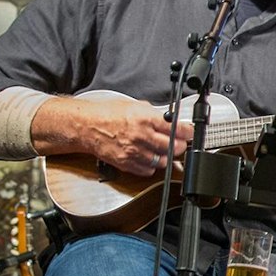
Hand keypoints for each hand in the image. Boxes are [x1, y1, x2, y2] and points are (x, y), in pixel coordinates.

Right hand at [45, 91, 189, 176]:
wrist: (86, 126)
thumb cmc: (107, 114)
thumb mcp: (135, 105)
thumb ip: (155, 114)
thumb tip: (172, 119)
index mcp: (145, 119)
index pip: (178, 129)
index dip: (188, 132)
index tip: (189, 133)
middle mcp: (142, 136)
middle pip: (174, 148)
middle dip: (180, 146)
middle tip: (178, 143)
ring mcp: (134, 152)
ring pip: (163, 161)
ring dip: (166, 157)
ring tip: (163, 150)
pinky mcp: (127, 163)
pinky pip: (148, 170)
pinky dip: (152, 166)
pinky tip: (149, 157)